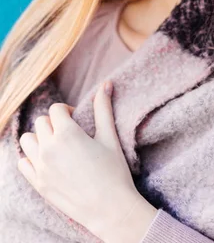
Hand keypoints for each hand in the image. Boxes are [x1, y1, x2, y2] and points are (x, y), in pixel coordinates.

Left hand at [17, 80, 150, 238]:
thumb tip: (106, 84)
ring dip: (39, 138)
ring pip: (27, 140)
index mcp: (67, 133)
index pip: (55, 109)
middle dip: (54, 123)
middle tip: (69, 133)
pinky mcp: (38, 184)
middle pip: (41, 122)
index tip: (76, 119)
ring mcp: (41, 167)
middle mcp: (49, 148)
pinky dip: (30, 158)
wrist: (110, 208)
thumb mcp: (109, 136)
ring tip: (56, 145)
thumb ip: (103, 108)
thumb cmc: (113, 171)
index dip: (66, 111)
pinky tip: (47, 161)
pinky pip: (22, 163)